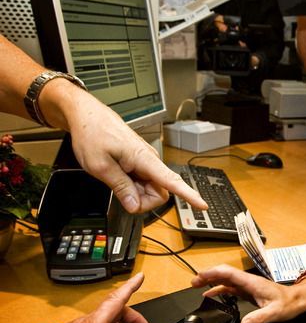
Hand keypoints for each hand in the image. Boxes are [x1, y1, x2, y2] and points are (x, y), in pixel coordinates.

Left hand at [59, 87, 206, 213]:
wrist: (86, 116)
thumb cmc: (93, 133)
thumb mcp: (99, 166)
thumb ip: (120, 187)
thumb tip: (134, 205)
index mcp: (143, 158)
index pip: (172, 181)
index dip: (189, 195)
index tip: (202, 206)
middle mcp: (149, 160)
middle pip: (159, 192)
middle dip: (143, 201)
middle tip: (121, 195)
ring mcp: (144, 162)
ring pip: (150, 189)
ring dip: (135, 193)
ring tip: (115, 180)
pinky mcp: (138, 163)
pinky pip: (142, 182)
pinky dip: (131, 186)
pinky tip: (117, 177)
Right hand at [191, 265, 305, 322]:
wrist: (298, 301)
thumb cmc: (288, 304)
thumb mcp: (274, 313)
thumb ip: (259, 318)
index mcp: (252, 282)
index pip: (228, 273)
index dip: (212, 273)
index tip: (199, 276)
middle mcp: (248, 282)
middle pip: (224, 274)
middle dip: (208, 275)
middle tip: (192, 282)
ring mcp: (248, 286)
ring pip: (226, 280)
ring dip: (212, 281)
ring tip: (197, 286)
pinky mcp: (249, 291)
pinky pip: (231, 288)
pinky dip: (219, 289)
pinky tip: (212, 294)